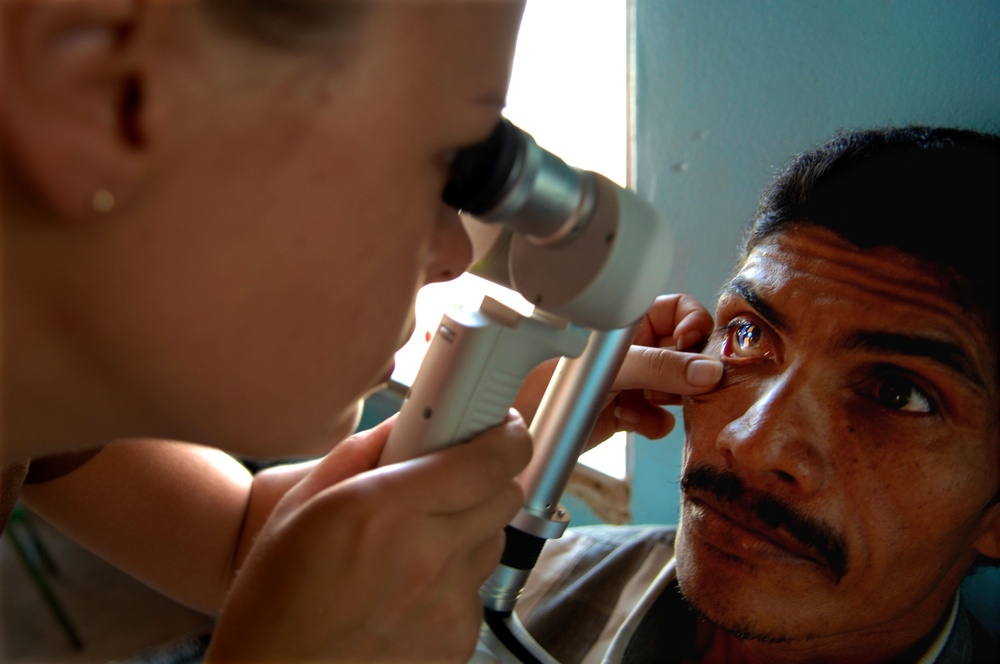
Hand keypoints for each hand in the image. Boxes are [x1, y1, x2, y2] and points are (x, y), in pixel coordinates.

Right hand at [206, 413, 530, 661]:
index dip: (507, 436)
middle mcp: (429, 556)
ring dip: (470, 531)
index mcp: (389, 509)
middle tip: (451, 482)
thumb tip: (403, 426)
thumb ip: (361, 453)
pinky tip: (409, 589)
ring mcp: (448, 604)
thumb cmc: (275, 600)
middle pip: (506, 496)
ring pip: (493, 543)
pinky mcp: (456, 642)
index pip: (491, 459)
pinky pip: (477, 592)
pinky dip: (455, 582)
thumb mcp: (301, 505)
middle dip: (487, 479)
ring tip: (417, 544)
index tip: (503, 429)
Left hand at [515, 293, 721, 446]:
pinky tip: (627, 419)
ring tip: (643, 400)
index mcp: (628, 321)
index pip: (679, 310)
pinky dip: (650, 422)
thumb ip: (660, 367)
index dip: (693, 325)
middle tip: (677, 384)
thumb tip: (708, 371)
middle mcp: (634, 348)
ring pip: (677, 388)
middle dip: (685, 372)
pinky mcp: (628, 411)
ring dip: (666, 399)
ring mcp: (633, 380)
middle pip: (685, 352)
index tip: (693, 346)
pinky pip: (660, 418)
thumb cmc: (547, 379)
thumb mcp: (610, 368)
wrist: (523, 423)